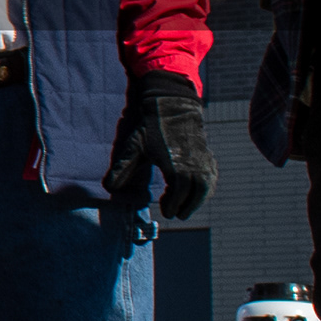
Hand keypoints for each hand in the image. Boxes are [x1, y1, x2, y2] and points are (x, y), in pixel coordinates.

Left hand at [104, 71, 214, 219]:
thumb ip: (123, 167)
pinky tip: (196, 193)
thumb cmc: (152, 128)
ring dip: (198, 200)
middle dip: (188, 206)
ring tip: (186, 207)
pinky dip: (206, 188)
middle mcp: (192, 163)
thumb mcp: (134, 146)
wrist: (173, 106)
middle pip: (197, 192)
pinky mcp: (207, 155)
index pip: (179, 191)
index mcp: (174, 163)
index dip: (174, 204)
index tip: (166, 211)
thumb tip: (108, 187)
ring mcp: (202, 159)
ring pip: (207, 186)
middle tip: (176, 214)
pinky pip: (212, 176)